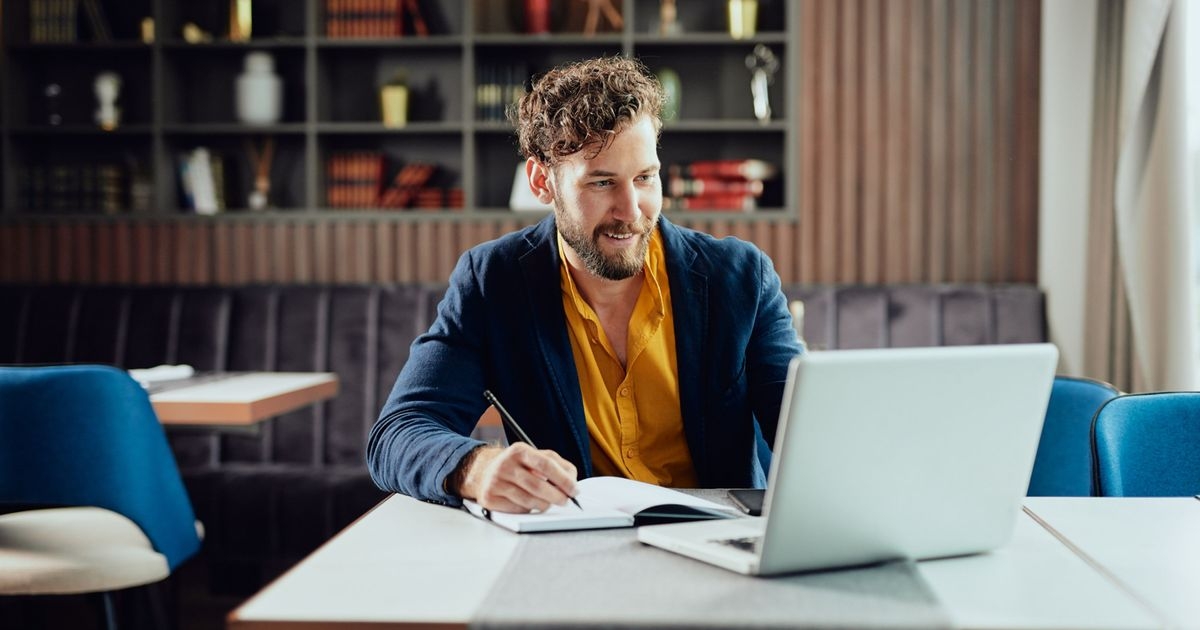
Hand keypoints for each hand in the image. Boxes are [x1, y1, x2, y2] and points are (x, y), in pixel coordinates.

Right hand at [455, 443, 578, 512]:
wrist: (485, 472)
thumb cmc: (517, 466)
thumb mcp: (534, 456)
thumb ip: (557, 464)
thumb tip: (572, 479)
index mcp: (519, 450)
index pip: (546, 464)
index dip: (563, 479)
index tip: (574, 489)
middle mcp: (505, 465)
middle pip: (538, 486)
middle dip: (557, 496)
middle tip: (566, 501)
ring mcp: (495, 482)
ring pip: (529, 501)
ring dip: (544, 505)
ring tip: (548, 502)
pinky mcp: (490, 498)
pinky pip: (517, 509)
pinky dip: (528, 509)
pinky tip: (529, 503)